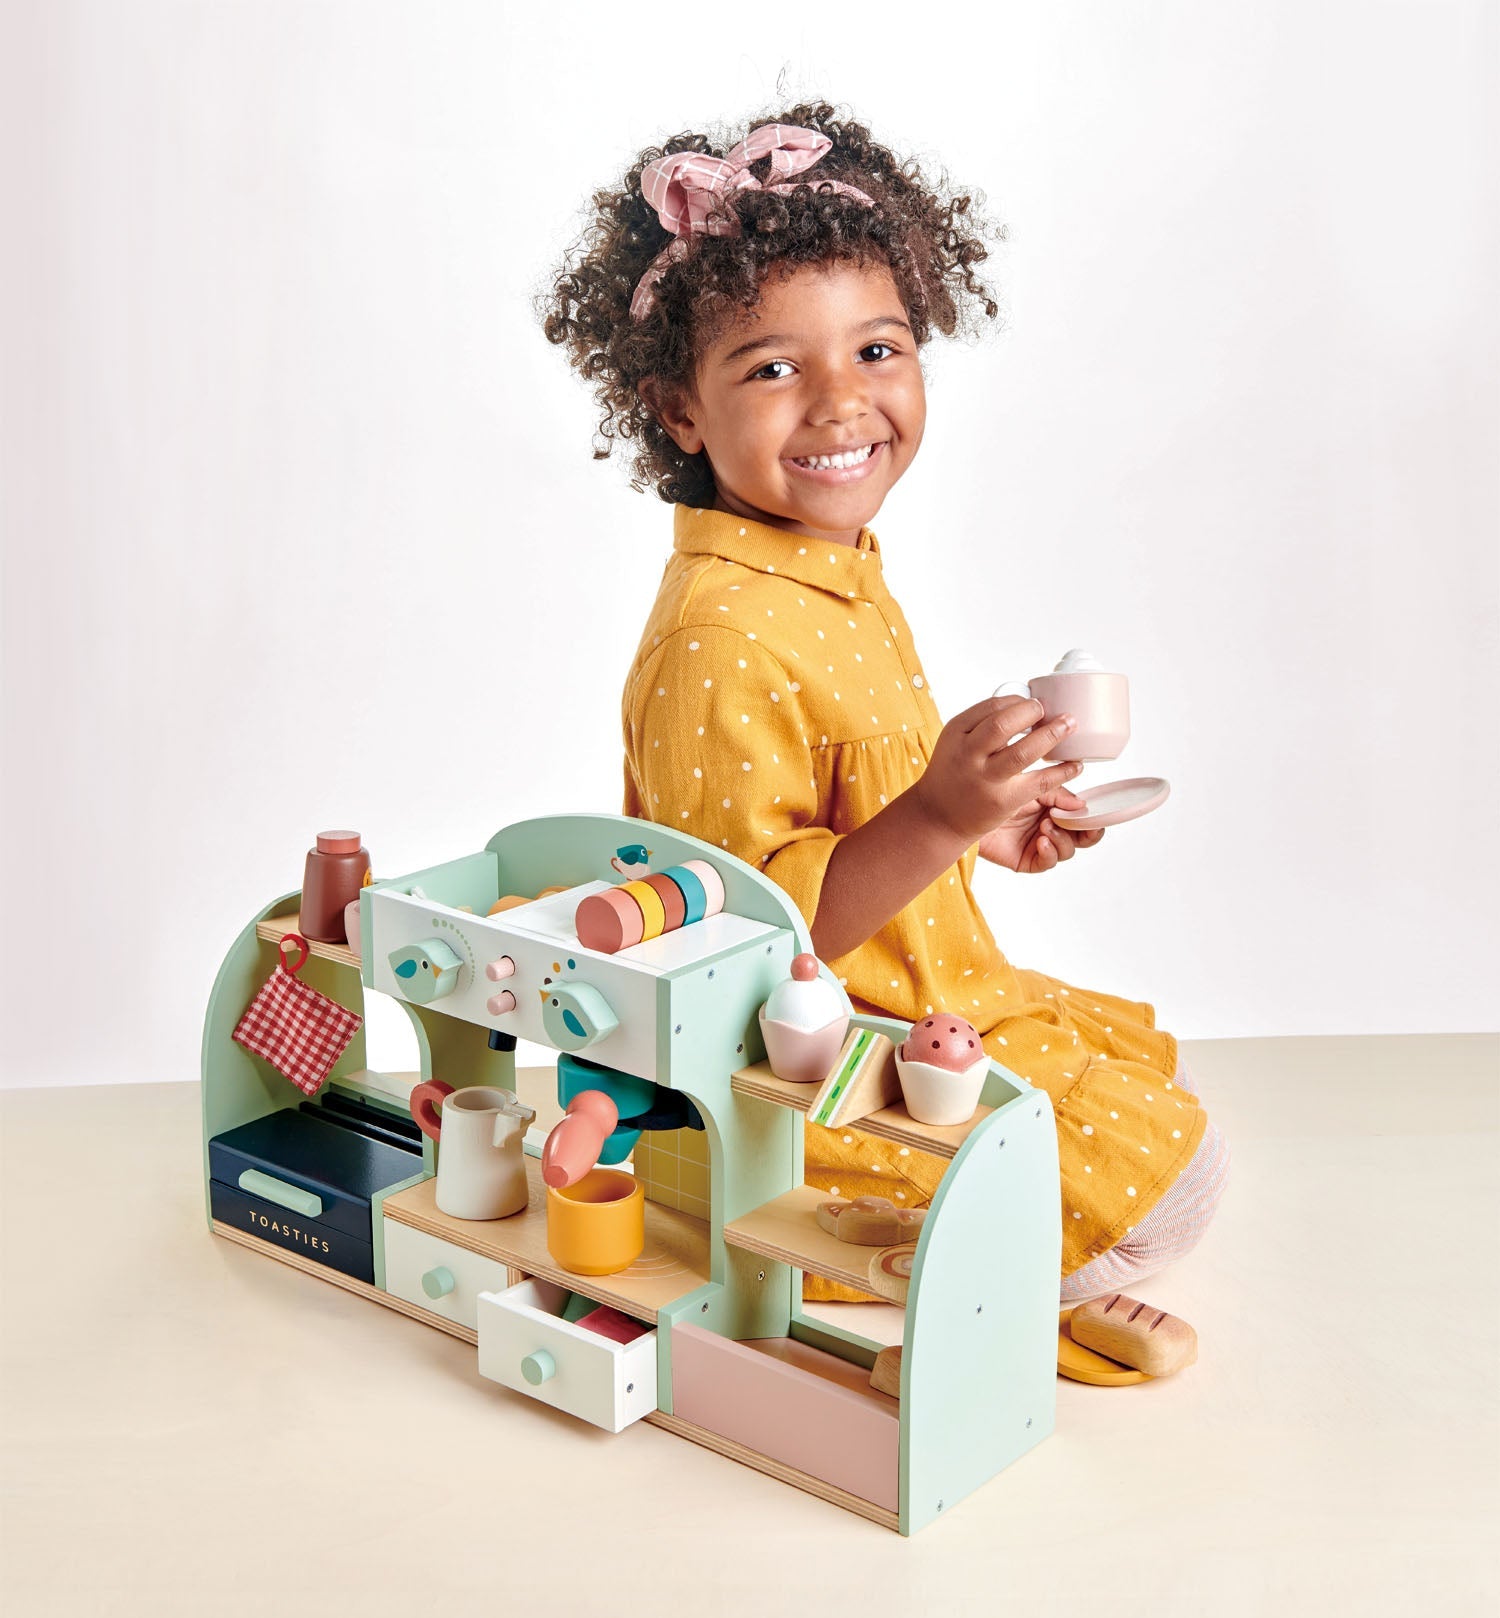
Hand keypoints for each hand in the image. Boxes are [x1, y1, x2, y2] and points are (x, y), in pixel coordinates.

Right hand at [912, 695, 1090, 851]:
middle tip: (1045, 710)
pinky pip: (1039, 782)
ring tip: (1069, 724)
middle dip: (1031, 711)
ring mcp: (985, 779)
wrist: (937, 816)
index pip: (991, 706)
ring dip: (1052, 734)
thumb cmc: (952, 774)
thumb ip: (983, 725)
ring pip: (1023, 752)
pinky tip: (1075, 764)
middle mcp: (968, 754)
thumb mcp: (956, 741)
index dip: (1016, 701)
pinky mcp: (1003, 801)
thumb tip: (1024, 706)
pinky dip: (1062, 771)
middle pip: (1003, 724)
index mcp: (956, 733)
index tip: (1030, 702)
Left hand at [975, 782, 1105, 872]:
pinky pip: (1048, 862)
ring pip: (1067, 850)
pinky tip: (1041, 840)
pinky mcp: (1027, 860)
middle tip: (1081, 826)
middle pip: (1082, 838)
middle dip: (1085, 833)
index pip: (1083, 817)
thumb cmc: (994, 792)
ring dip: (1062, 838)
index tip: (1094, 815)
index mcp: (1055, 808)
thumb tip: (1082, 805)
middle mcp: (1051, 826)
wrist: (963, 809)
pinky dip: (1049, 852)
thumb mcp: (1030, 787)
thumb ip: (1058, 794)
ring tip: (1046, 825)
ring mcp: (1040, 844)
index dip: (1093, 819)